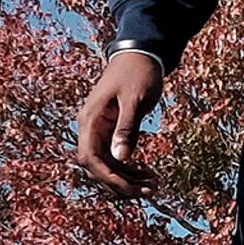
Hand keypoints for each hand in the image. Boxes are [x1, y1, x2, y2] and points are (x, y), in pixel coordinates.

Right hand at [76, 51, 166, 197]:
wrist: (140, 53)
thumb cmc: (138, 73)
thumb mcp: (135, 101)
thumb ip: (126, 129)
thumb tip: (120, 158)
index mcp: (91, 119)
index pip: (90, 158)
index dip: (108, 177)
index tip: (131, 189)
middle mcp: (90, 126)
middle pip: (97, 166)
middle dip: (120, 182)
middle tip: (150, 191)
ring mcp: (99, 128)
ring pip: (107, 163)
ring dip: (127, 177)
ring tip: (153, 186)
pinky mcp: (110, 129)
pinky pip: (114, 155)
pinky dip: (129, 167)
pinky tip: (146, 174)